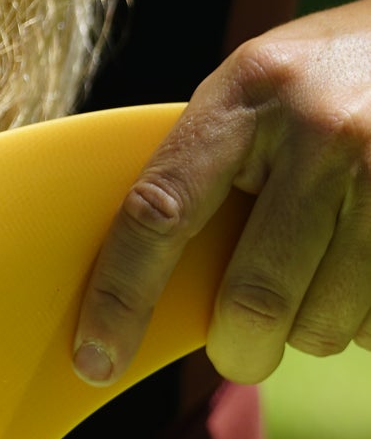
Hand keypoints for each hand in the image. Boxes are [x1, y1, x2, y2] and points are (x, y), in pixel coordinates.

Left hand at [74, 0, 370, 386]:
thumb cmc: (335, 77)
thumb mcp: (265, 89)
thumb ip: (210, 164)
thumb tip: (150, 289)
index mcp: (248, 95)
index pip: (159, 211)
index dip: (119, 298)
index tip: (95, 360)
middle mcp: (319, 131)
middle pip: (252, 300)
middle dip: (238, 349)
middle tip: (239, 349)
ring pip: (322, 325)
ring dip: (311, 331)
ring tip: (325, 279)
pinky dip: (363, 323)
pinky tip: (365, 271)